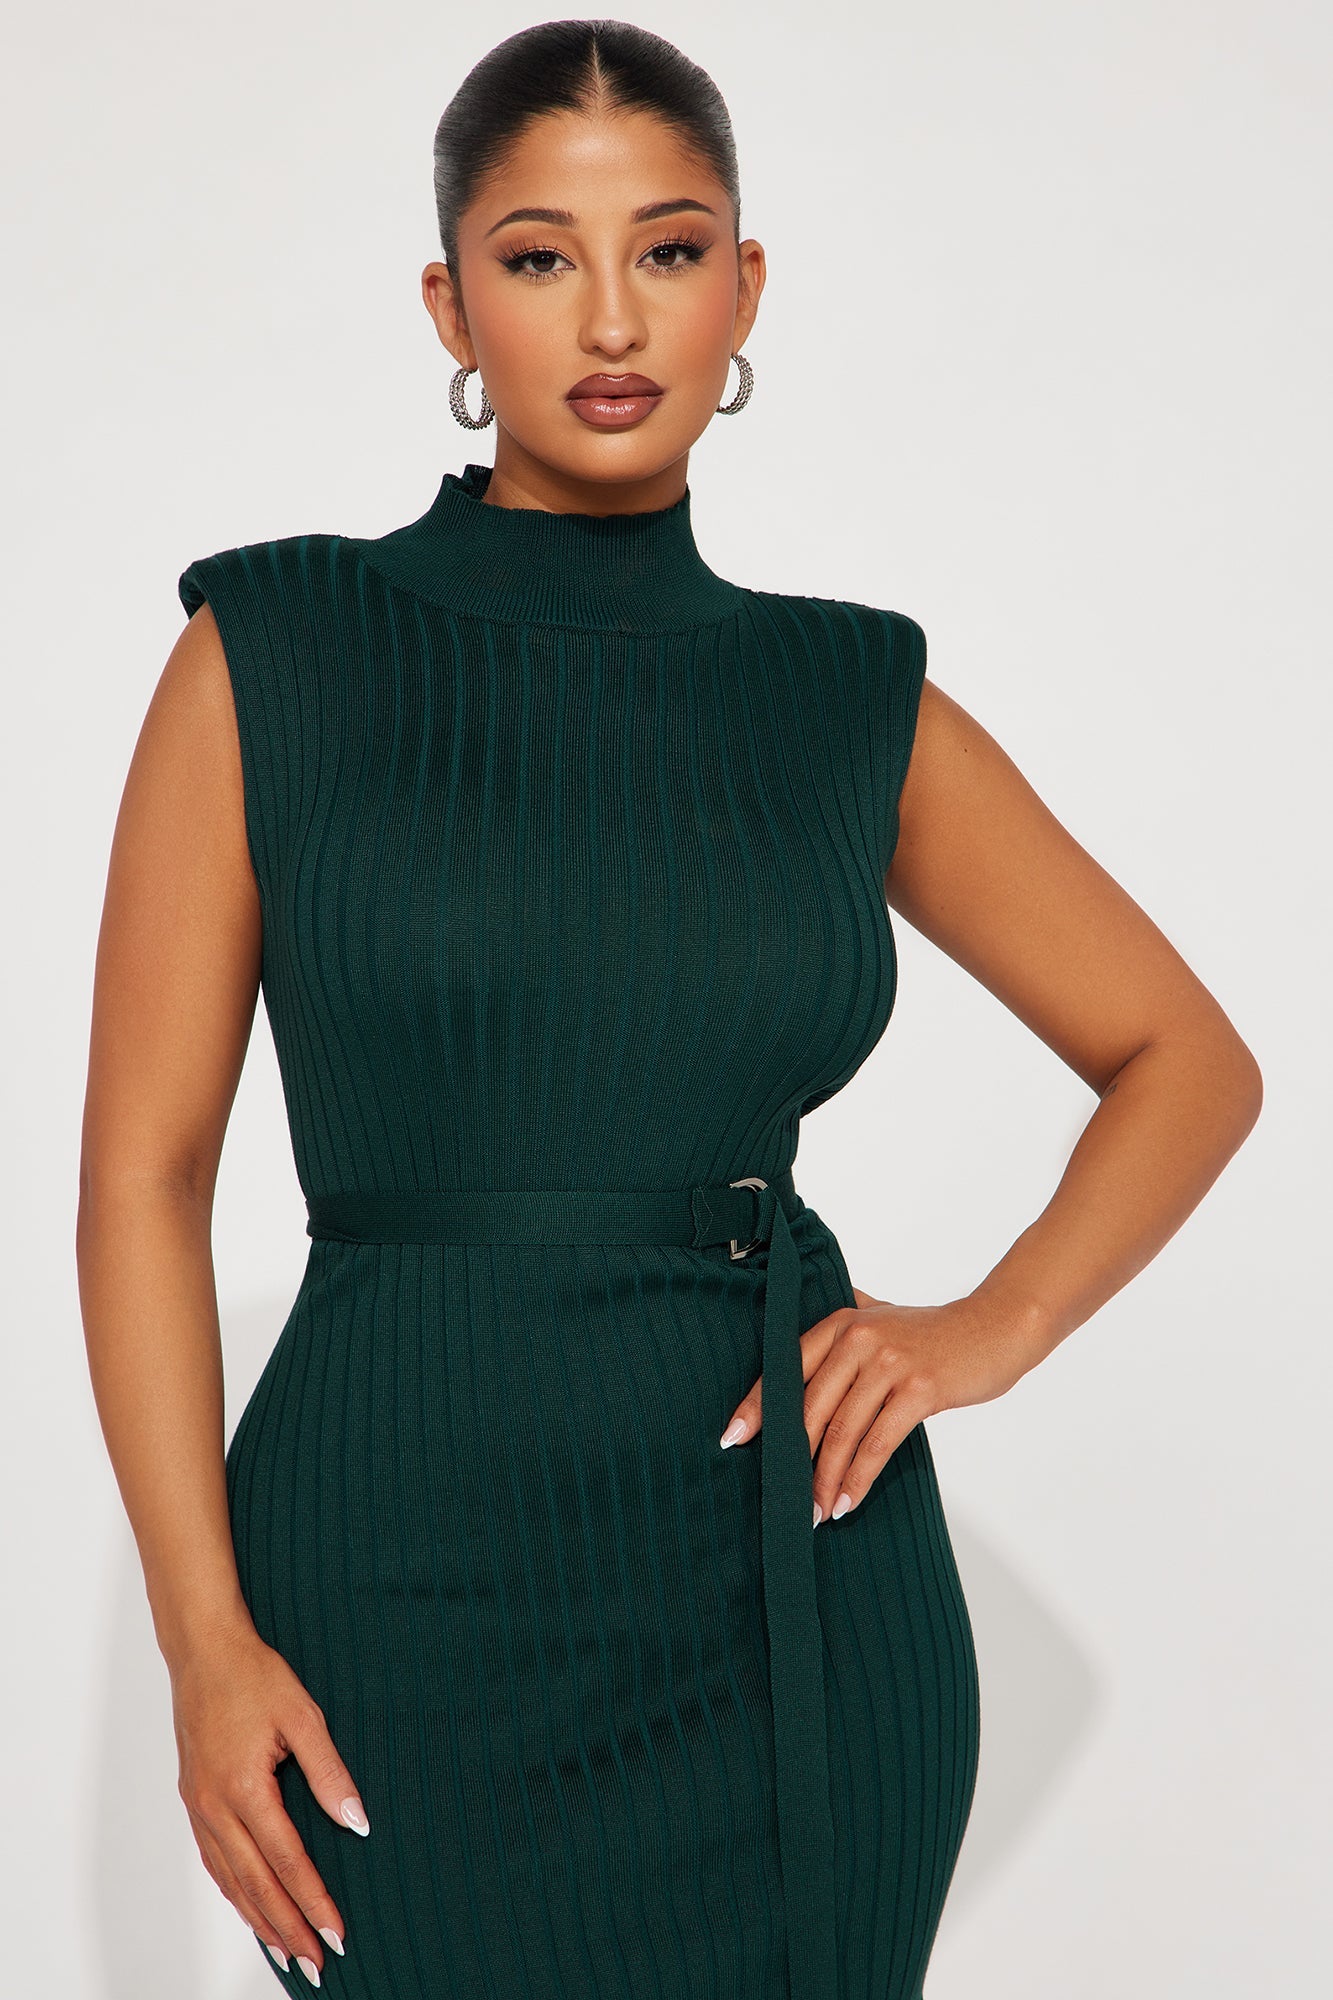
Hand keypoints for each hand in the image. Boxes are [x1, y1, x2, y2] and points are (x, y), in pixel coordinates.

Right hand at [170, 1624, 368, 1983]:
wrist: (203, 1651)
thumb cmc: (254, 1676)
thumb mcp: (303, 1716)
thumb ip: (330, 1772)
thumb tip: (358, 1823)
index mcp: (245, 1789)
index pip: (288, 1862)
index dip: (314, 1902)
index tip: (338, 1933)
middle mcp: (216, 1807)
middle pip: (257, 1884)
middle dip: (289, 1927)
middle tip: (317, 1962)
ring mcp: (200, 1807)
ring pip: (232, 1880)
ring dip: (260, 1919)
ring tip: (288, 1950)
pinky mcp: (195, 1800)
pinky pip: (215, 1861)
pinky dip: (235, 1892)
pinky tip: (250, 1907)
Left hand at [719, 1284, 1036, 1522]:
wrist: (996, 1326)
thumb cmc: (936, 1332)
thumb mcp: (882, 1314)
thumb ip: (844, 1324)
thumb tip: (799, 1349)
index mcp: (841, 1322)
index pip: (786, 1367)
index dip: (757, 1406)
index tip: (732, 1438)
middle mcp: (859, 1336)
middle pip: (809, 1407)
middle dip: (790, 1459)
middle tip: (779, 1498)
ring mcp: (890, 1362)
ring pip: (842, 1431)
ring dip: (824, 1480)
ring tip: (814, 1513)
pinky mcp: (920, 1389)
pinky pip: (878, 1443)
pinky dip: (859, 1479)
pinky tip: (848, 1503)